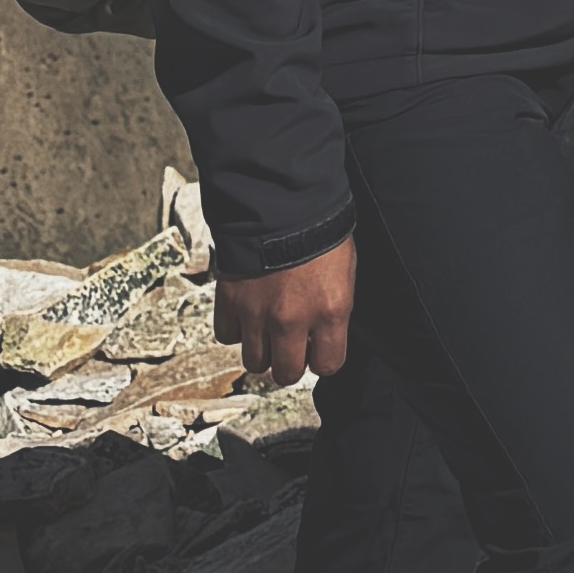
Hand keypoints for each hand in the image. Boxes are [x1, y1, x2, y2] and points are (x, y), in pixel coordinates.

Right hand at [217, 239, 355, 385]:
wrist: (280, 200)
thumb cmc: (319, 230)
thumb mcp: (345, 271)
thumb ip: (335, 310)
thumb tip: (324, 333)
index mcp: (330, 311)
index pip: (327, 365)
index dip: (323, 358)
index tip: (319, 348)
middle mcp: (292, 320)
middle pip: (286, 373)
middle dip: (291, 362)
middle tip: (292, 342)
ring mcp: (257, 314)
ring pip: (255, 363)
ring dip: (262, 349)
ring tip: (268, 329)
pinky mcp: (229, 302)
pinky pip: (228, 337)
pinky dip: (236, 329)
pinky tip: (247, 313)